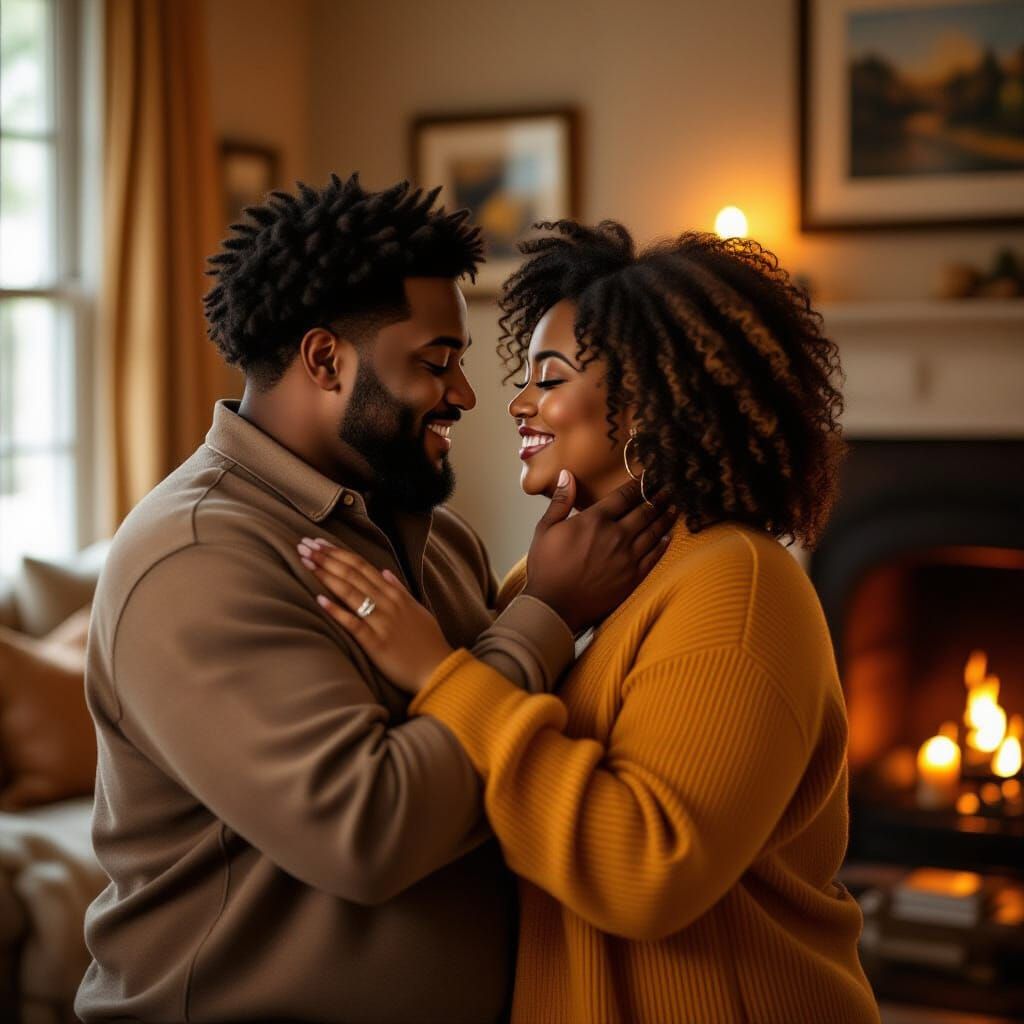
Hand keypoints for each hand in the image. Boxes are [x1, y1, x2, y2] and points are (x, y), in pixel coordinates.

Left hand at [297, 540, 452, 693]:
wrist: (439, 669)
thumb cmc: (428, 642)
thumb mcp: (417, 610)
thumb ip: (400, 590)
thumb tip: (384, 571)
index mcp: (395, 594)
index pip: (362, 566)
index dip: (338, 553)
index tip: (318, 543)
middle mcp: (388, 603)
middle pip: (352, 574)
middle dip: (326, 558)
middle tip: (304, 545)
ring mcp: (382, 622)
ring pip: (351, 592)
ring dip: (326, 576)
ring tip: (305, 562)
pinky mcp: (376, 643)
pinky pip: (353, 623)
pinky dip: (336, 610)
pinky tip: (319, 600)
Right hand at [522, 472, 676, 634]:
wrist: (554, 606)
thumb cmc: (546, 568)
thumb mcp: (545, 530)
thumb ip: (560, 501)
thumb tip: (567, 474)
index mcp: (594, 520)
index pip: (624, 496)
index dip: (638, 484)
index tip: (648, 477)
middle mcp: (616, 536)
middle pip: (644, 511)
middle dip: (658, 497)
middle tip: (668, 488)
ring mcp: (627, 558)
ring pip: (654, 531)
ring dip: (665, 517)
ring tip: (674, 507)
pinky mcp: (633, 577)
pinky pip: (654, 556)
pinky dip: (663, 544)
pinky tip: (669, 537)